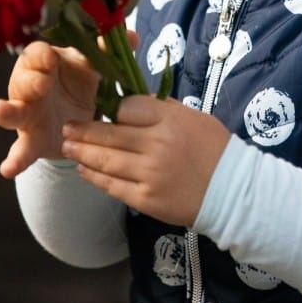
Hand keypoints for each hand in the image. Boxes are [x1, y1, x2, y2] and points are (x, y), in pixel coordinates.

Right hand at [0, 40, 99, 178]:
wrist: (77, 119)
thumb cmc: (78, 83)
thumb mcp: (92, 67)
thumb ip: (107, 53)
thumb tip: (131, 36)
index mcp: (44, 64)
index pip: (36, 54)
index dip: (41, 55)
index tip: (51, 58)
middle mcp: (30, 87)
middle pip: (23, 80)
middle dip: (31, 81)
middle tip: (43, 83)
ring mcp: (28, 115)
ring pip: (13, 112)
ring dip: (8, 111)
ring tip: (0, 110)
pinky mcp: (31, 141)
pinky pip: (20, 150)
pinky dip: (14, 159)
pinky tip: (8, 169)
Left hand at [60, 95, 231, 226]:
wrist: (234, 193)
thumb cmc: (215, 150)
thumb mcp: (193, 117)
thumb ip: (162, 109)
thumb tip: (130, 103)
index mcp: (170, 120)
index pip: (127, 108)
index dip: (112, 109)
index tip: (103, 111)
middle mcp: (156, 145)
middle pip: (109, 134)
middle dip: (83, 130)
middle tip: (67, 127)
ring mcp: (149, 174)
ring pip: (105, 160)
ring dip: (81, 152)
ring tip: (67, 147)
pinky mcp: (145, 199)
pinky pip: (112, 186)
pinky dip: (94, 177)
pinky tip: (84, 169)